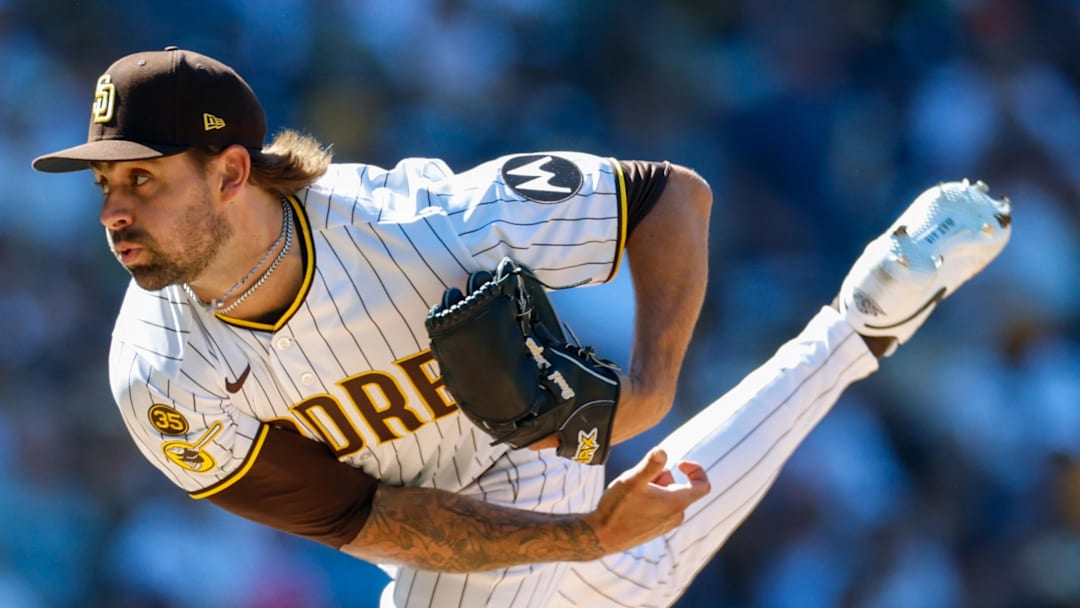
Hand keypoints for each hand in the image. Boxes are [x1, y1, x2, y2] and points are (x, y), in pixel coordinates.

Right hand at [584, 448, 709, 552]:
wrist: (602, 537)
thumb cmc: (617, 508)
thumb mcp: (632, 480)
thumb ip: (650, 465)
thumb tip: (663, 451)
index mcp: (677, 504)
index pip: (703, 486)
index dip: (696, 470)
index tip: (679, 462)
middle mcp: (676, 516)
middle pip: (677, 487)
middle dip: (660, 477)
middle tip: (639, 480)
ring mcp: (666, 525)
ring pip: (667, 497)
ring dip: (653, 489)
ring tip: (632, 493)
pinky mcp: (656, 530)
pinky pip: (660, 508)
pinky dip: (649, 500)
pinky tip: (630, 504)